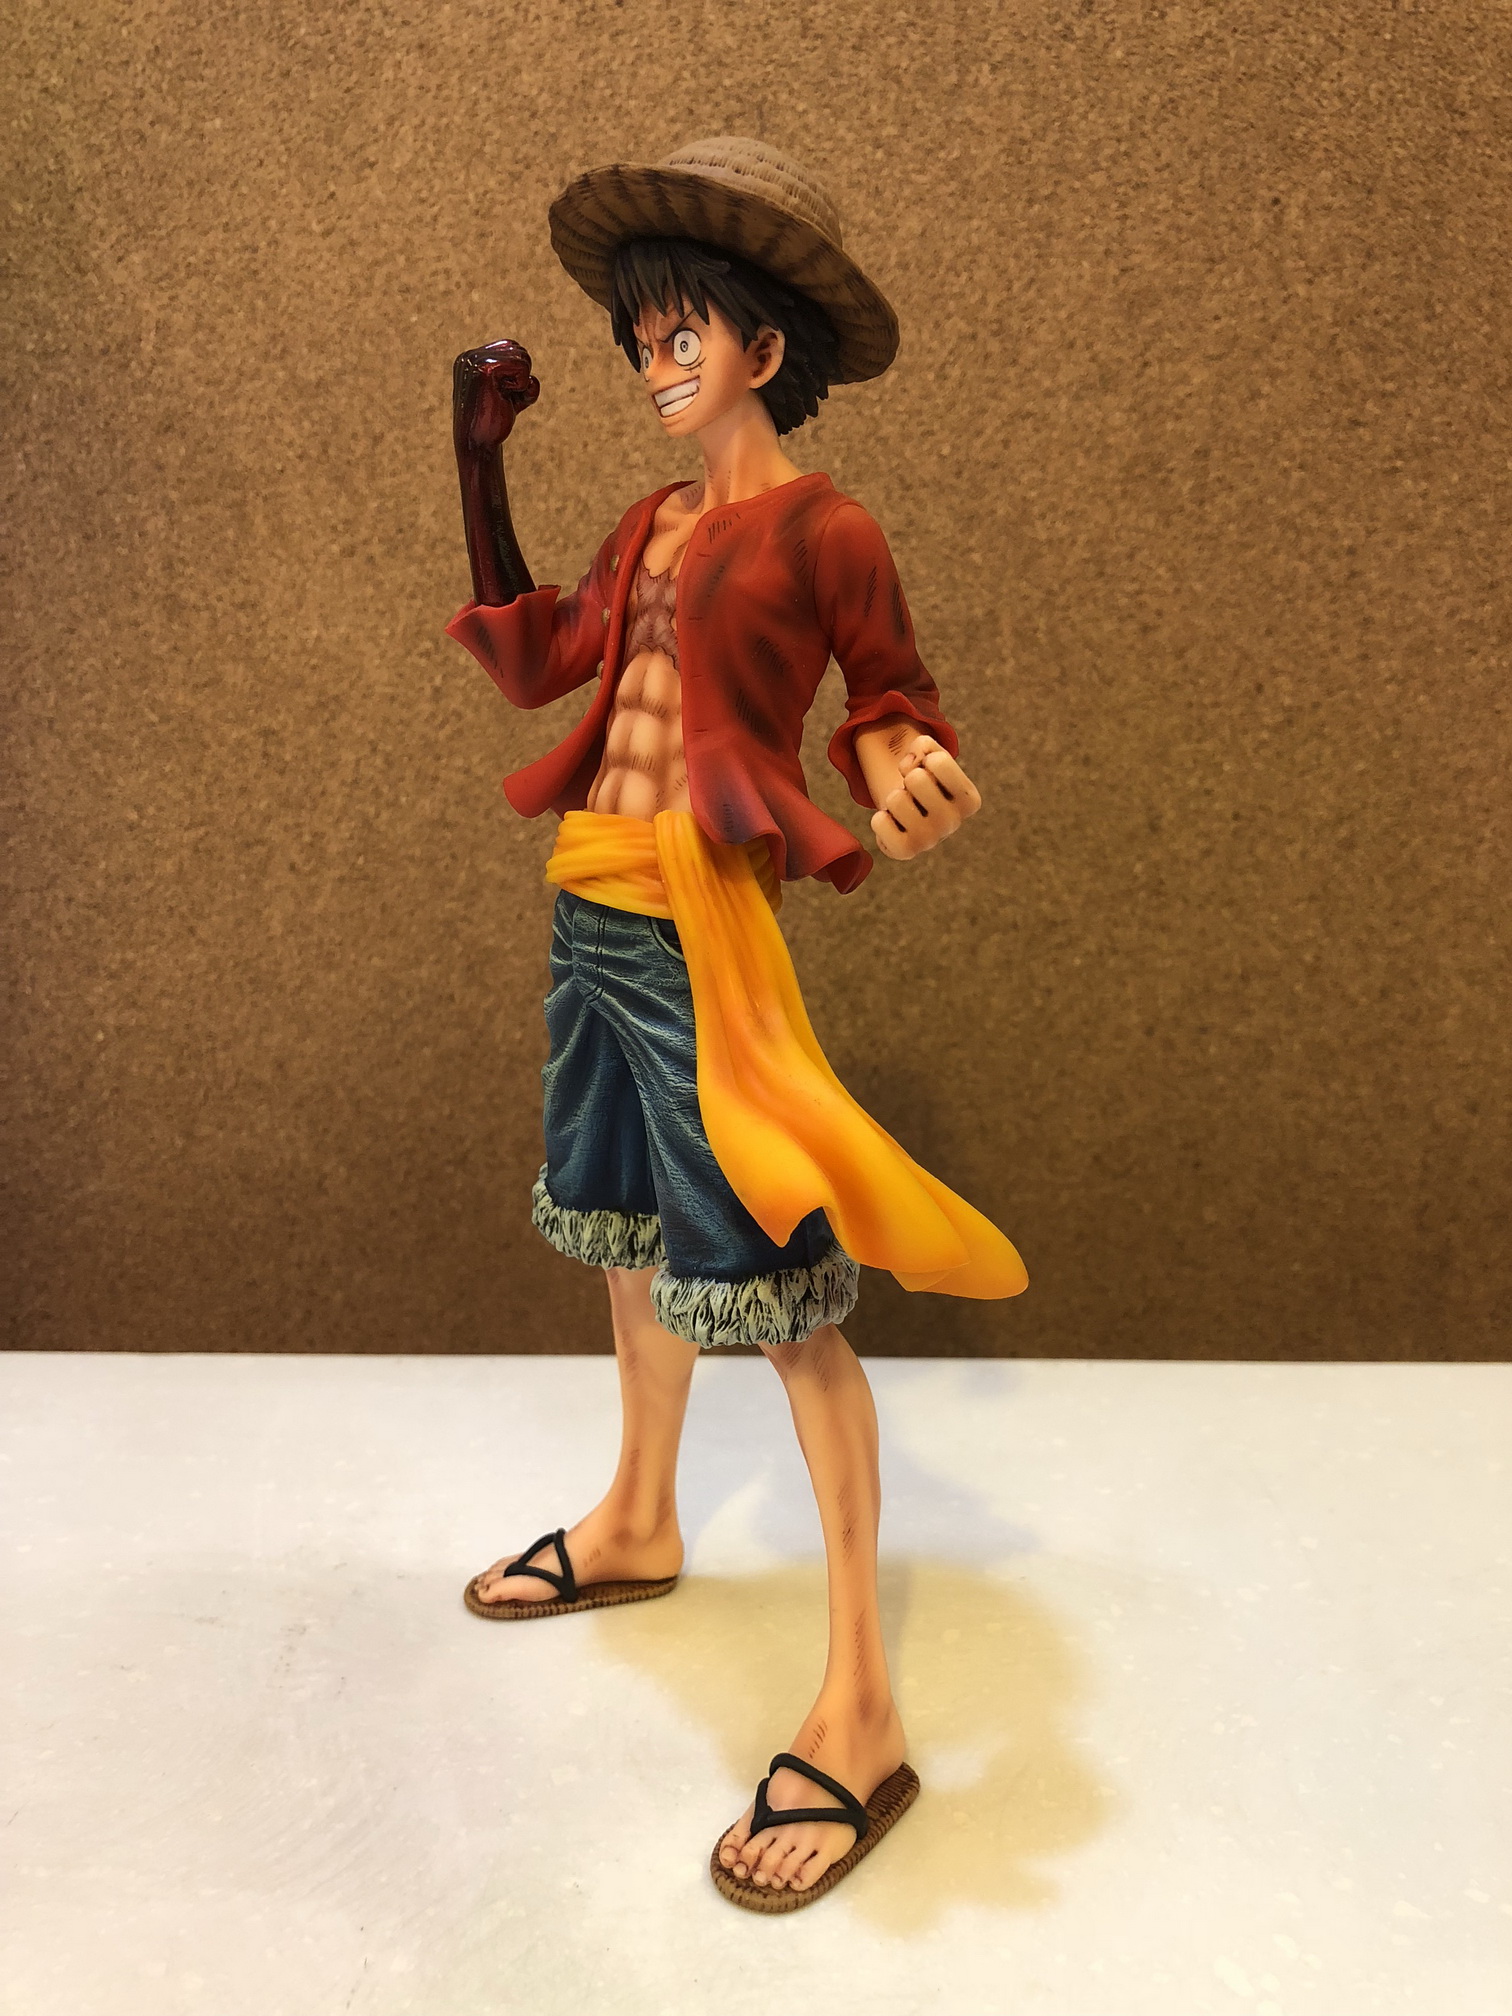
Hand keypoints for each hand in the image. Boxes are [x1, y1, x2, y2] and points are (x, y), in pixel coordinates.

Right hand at [452, 339, 540, 455]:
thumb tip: (532, 378)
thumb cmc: (494, 421)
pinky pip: (522, 368)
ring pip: (522, 356)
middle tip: (506, 398)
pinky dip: (523, 387)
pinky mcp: (486, 370)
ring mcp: (476, 361)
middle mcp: (470, 356)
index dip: (518, 373)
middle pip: (518, 349)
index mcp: (470, 359)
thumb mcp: (507, 394)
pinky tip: (505, 399)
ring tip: (505, 398)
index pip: (510, 348)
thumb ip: (517, 378)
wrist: (478, 444)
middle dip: (522, 376)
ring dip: (523, 382)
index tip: (504, 394)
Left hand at [870, 736, 982, 860]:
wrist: (911, 809)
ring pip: (895, 799)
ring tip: (905, 806)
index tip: (929, 771)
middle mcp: (953, 823)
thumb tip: (907, 767)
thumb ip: (924, 746)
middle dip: (908, 777)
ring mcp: (930, 840)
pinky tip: (894, 823)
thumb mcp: (930, 753)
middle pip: (916, 778)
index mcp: (970, 800)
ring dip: (894, 797)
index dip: (926, 758)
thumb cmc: (926, 778)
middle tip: (914, 791)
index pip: (938, 761)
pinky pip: (879, 822)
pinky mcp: (905, 852)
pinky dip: (880, 818)